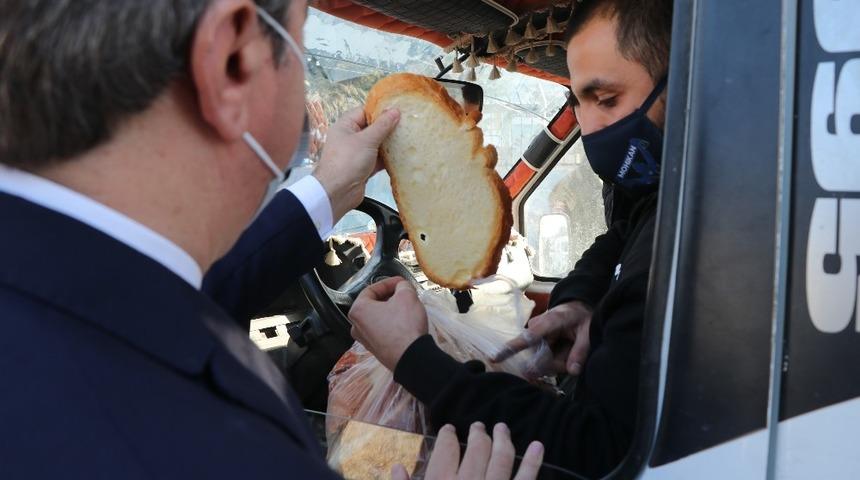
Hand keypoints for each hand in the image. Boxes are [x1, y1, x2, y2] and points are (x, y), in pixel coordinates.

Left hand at [313, 106, 399, 221]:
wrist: (337, 192)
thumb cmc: (347, 161)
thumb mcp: (366, 140)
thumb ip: (382, 125)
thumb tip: (395, 111)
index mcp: (346, 126)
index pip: (364, 112)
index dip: (380, 110)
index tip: (398, 110)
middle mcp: (350, 138)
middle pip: (372, 128)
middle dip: (388, 127)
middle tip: (407, 123)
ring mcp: (357, 153)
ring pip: (377, 144)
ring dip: (389, 144)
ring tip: (408, 137)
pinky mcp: (364, 167)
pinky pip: (378, 159)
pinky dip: (388, 158)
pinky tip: (402, 155)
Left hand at [348, 277, 426, 370]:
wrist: (411, 358)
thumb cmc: (405, 325)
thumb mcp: (407, 296)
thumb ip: (403, 285)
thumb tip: (401, 287)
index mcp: (358, 310)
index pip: (372, 289)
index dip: (389, 283)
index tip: (401, 282)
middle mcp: (356, 326)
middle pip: (373, 304)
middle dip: (389, 297)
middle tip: (404, 294)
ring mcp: (365, 340)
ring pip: (378, 318)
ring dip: (391, 310)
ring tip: (406, 307)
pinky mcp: (376, 350)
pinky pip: (382, 331)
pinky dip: (391, 324)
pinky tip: (405, 323)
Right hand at [391, 423, 543, 479]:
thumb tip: (397, 468)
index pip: (445, 450)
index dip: (448, 436)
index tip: (449, 429)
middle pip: (476, 449)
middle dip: (478, 434)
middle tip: (479, 426)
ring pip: (501, 457)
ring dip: (503, 439)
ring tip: (502, 428)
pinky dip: (533, 462)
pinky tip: (537, 446)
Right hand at [493, 300, 591, 375]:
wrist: (575, 307)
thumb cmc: (581, 317)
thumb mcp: (588, 331)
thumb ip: (580, 351)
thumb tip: (572, 371)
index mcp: (550, 321)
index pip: (529, 337)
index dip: (512, 348)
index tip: (494, 358)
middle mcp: (536, 327)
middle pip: (539, 358)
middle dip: (558, 363)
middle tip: (575, 355)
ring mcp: (533, 334)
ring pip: (542, 361)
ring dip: (558, 362)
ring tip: (570, 348)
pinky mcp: (533, 341)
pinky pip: (542, 359)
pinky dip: (555, 360)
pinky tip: (564, 351)